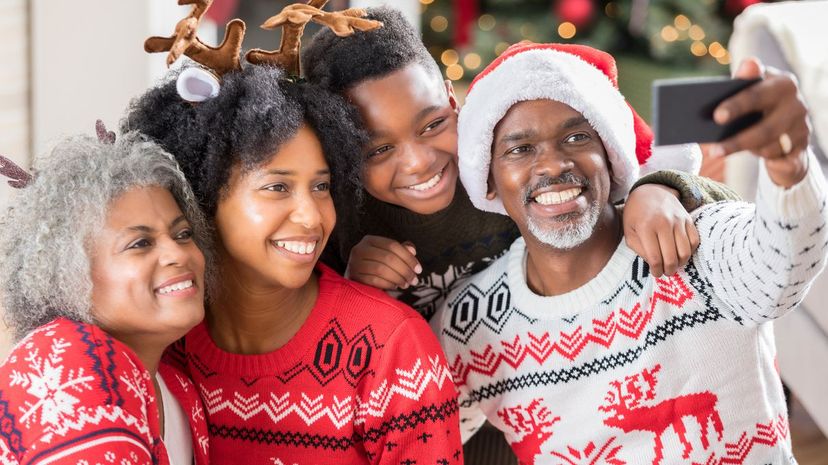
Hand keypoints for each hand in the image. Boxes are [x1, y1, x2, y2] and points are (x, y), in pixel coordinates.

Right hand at [345, 235, 421, 289]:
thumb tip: (412, 250)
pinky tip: (395, 286)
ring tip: (406, 284)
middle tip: (414, 280)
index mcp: (369, 240)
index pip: (392, 245)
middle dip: (405, 270)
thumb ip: (402, 251)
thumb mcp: (389, 256)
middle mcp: (359, 249)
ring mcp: (354, 264)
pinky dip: (388, 284)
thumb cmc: (377, 266)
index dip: (408, 257)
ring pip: (382, 270)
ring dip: (398, 278)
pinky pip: (374, 281)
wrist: (357, 281)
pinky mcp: (354, 277)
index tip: (419, 269)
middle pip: (388, 257)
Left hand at [624, 184, 699, 277]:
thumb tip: (655, 264)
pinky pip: (694, 241)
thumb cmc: (636, 215)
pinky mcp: (688, 218)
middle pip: (671, 257)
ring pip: (685, 251)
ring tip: (673, 264)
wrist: (650, 191)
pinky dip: (689, 251)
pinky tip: (680, 253)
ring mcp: (678, 220)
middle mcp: (664, 223)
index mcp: (645, 227)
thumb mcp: (629, 232)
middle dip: (669, 270)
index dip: (656, 270)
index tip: (656, 273)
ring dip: (680, 263)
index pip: (655, 258)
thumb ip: (639, 250)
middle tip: (665, 272)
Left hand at [709, 59, 809, 186]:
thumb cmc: (759, 106)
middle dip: (738, 141)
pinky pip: (785, 162)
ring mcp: (802, 127)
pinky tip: (762, 162)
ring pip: (771, 147)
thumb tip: (748, 63)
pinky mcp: (803, 147)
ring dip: (748, 151)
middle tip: (713, 151)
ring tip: (723, 152)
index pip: (757, 94)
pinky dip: (773, 163)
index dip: (738, 105)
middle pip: (765, 128)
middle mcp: (796, 104)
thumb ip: (744, 81)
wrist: (786, 129)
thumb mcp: (751, 91)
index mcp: (781, 83)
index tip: (717, 116)